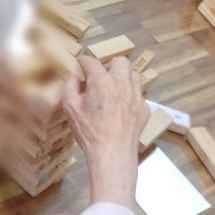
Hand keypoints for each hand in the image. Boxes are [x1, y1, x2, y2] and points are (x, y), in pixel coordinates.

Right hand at [62, 55, 147, 210]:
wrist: (113, 153)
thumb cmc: (89, 131)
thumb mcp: (70, 108)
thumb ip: (69, 87)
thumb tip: (75, 78)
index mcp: (102, 81)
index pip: (91, 61)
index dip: (83, 61)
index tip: (79, 64)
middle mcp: (122, 83)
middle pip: (120, 61)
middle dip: (108, 65)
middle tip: (99, 77)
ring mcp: (136, 95)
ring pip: (133, 75)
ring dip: (122, 78)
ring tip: (113, 89)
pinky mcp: (144, 109)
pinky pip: (138, 94)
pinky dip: (129, 96)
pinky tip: (121, 107)